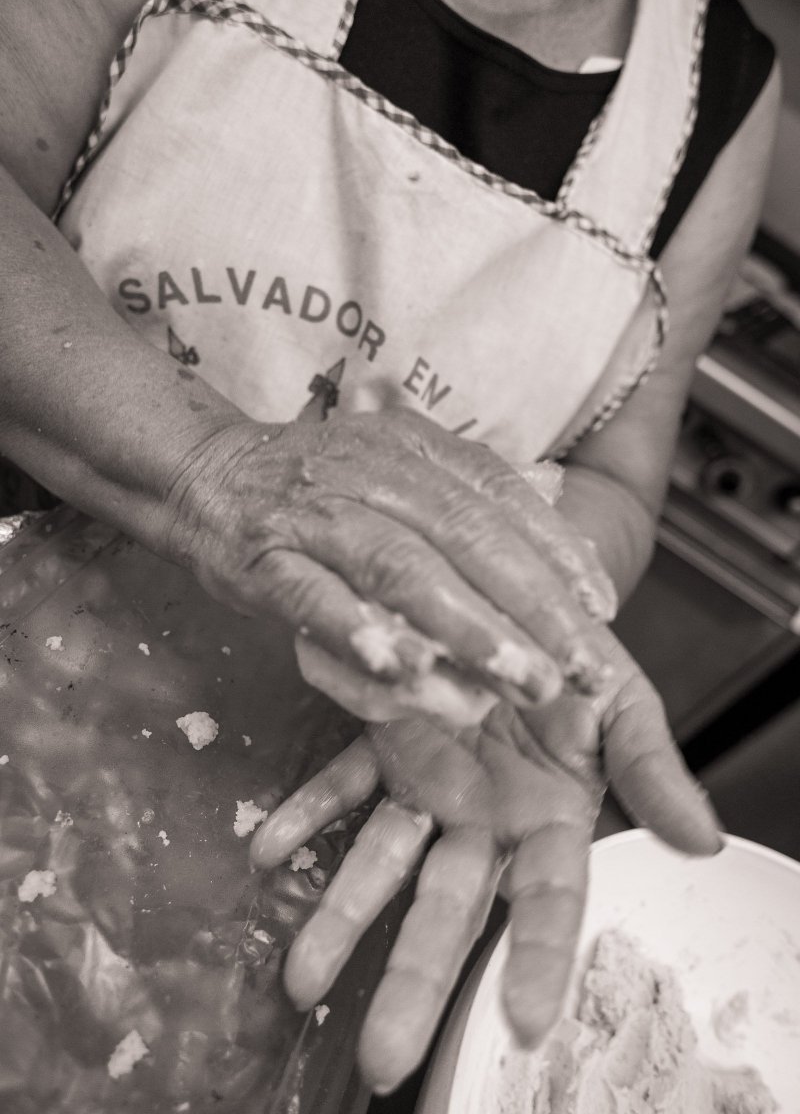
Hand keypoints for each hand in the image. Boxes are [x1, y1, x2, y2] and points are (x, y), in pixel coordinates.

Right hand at [166, 409, 616, 705]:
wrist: (209, 472)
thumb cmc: (321, 483)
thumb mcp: (401, 466)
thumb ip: (470, 493)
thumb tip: (559, 517)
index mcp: (417, 447)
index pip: (501, 497)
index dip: (556, 553)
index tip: (601, 610)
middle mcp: (375, 471)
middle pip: (466, 539)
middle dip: (529, 609)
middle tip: (576, 671)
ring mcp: (317, 512)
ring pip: (402, 570)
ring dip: (464, 629)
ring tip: (516, 682)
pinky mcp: (264, 555)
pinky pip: (314, 597)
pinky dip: (357, 632)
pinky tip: (402, 672)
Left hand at [250, 636, 720, 1093]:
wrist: (521, 597)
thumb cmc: (578, 656)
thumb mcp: (625, 704)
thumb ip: (653, 768)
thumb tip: (704, 840)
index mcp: (550, 817)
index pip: (549, 900)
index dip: (543, 957)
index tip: (530, 1021)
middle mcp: (482, 816)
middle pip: (449, 907)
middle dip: (415, 979)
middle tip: (383, 1056)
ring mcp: (427, 784)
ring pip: (383, 860)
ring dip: (341, 914)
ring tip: (302, 979)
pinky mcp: (385, 741)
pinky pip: (341, 783)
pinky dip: (307, 814)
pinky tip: (269, 849)